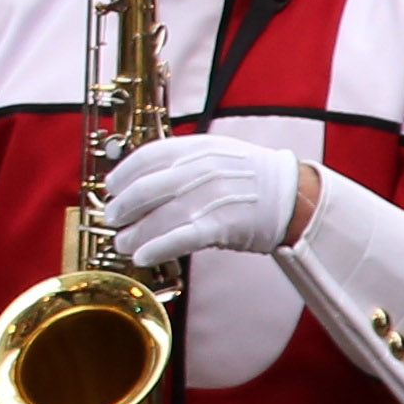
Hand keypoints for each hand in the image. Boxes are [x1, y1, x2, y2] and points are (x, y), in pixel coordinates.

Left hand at [99, 134, 311, 268]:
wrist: (293, 195)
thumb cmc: (251, 177)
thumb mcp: (216, 153)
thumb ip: (183, 160)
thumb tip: (144, 177)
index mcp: (197, 147)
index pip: (147, 157)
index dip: (123, 174)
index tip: (111, 187)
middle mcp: (199, 170)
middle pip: (146, 189)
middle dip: (122, 207)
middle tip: (112, 219)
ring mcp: (209, 197)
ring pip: (158, 217)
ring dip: (134, 233)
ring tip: (122, 243)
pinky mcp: (220, 225)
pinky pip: (180, 238)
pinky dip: (157, 248)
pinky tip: (142, 256)